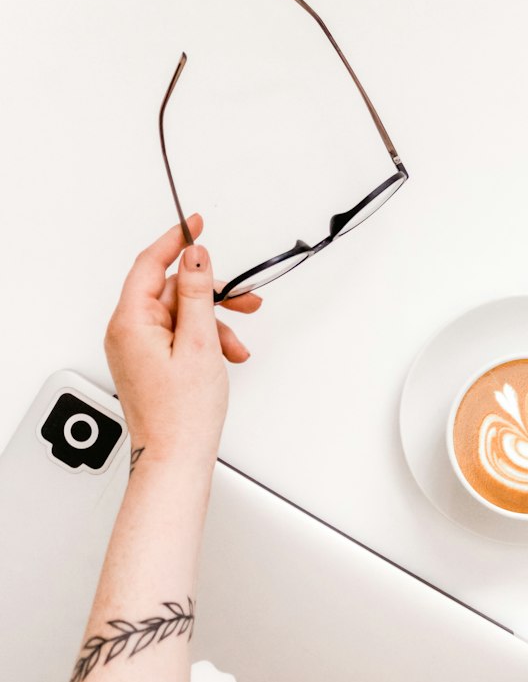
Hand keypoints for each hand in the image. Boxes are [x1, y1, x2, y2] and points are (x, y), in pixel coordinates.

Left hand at [104, 214, 260, 469]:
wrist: (176, 458)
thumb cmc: (183, 413)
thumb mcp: (199, 341)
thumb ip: (198, 293)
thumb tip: (195, 257)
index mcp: (131, 322)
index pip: (150, 264)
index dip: (175, 240)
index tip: (195, 223)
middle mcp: (128, 332)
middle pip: (173, 290)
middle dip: (212, 294)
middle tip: (244, 298)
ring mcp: (137, 348)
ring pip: (181, 313)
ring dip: (214, 322)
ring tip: (236, 344)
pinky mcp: (149, 361)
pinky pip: (178, 334)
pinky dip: (205, 339)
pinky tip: (225, 355)